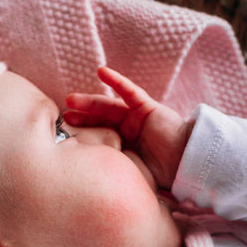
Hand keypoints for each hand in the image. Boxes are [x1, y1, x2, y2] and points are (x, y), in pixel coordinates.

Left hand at [64, 66, 192, 189]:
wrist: (185, 167)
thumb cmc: (159, 175)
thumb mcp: (127, 170)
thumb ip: (110, 165)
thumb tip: (81, 171)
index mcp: (124, 148)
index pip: (98, 136)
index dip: (82, 133)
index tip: (62, 134)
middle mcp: (129, 132)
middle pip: (100, 120)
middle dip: (82, 116)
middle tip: (63, 116)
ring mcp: (137, 118)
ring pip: (109, 106)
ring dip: (90, 102)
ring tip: (71, 100)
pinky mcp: (148, 108)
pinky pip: (129, 91)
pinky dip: (116, 81)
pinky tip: (102, 72)